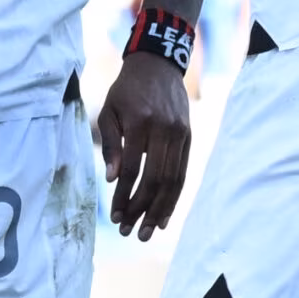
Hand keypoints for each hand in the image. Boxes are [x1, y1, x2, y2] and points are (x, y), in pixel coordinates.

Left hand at [97, 50, 192, 240]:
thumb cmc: (126, 90)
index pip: (132, 169)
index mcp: (140, 123)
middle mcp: (164, 130)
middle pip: (155, 179)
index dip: (123, 196)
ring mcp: (180, 135)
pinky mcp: (189, 138)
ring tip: (148, 232)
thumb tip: (111, 180)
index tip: (115, 216)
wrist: (159, 65)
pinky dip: (174, 197)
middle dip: (142, 209)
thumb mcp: (109, 111)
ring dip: (160, 210)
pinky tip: (165, 216)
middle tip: (130, 232)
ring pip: (173, 181)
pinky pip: (183, 173)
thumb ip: (110, 144)